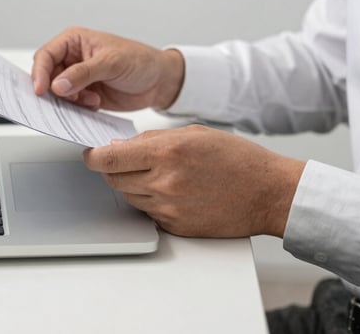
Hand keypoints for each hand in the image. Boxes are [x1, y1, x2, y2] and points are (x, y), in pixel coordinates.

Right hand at [32, 27, 184, 110]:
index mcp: (74, 41)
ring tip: (91, 100)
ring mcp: (77, 78)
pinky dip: (78, 109)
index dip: (40, 73)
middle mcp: (72, 59)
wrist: (158, 82)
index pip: (46, 55)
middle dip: (54, 91)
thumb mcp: (111, 62)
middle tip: (68, 99)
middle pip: (47, 77)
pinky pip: (70, 105)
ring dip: (70, 101)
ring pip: (57, 94)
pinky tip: (96, 104)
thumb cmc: (139, 60)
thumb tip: (58, 85)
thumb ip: (83, 73)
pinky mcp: (84, 95)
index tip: (41, 90)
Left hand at [83, 125, 304, 237]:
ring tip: (157, 175)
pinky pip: (148, 213)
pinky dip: (151, 202)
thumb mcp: (193, 134)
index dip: (93, 157)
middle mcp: (164, 182)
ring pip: (129, 197)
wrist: (268, 193)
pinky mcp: (176, 226)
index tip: (91, 155)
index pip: (109, 159)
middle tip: (124, 162)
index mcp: (167, 153)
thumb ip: (152, 140)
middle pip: (113, 180)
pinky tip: (172, 191)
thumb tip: (120, 146)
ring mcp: (169, 207)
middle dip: (111, 170)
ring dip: (132, 185)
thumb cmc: (237, 159)